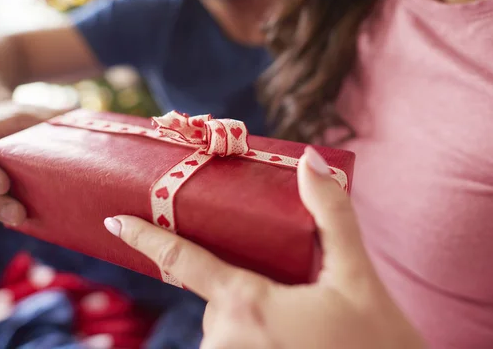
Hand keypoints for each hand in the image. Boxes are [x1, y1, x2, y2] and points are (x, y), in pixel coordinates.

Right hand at [0, 101, 72, 225]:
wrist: (7, 126)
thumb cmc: (24, 119)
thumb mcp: (36, 112)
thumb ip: (57, 115)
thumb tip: (92, 122)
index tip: (3, 184)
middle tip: (18, 215)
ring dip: (0, 214)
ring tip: (22, 221)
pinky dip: (9, 216)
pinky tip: (31, 223)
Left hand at [104, 147, 425, 348]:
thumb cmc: (376, 344)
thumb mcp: (357, 276)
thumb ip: (332, 215)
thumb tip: (310, 161)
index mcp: (247, 304)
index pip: (182, 260)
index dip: (145, 238)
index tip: (117, 222)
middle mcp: (227, 339)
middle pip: (217, 293)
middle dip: (242, 281)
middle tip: (289, 291)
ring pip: (227, 323)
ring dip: (251, 313)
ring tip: (298, 322)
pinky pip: (233, 344)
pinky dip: (251, 334)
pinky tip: (290, 336)